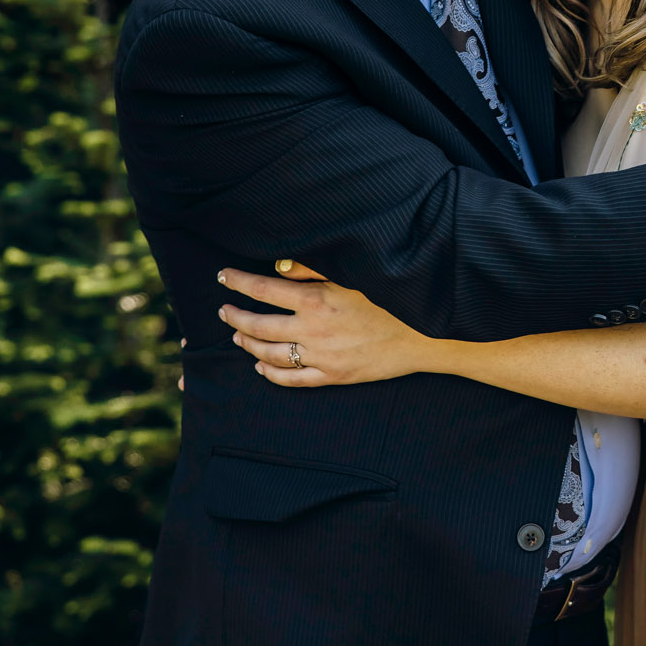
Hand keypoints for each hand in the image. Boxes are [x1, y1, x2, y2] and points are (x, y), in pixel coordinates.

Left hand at [216, 261, 436, 386]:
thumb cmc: (390, 298)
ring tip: (237, 337)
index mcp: (316, 300)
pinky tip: (260, 368)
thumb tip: (277, 266)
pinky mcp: (333, 376)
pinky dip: (271, 374)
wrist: (423, 334)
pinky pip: (292, 380)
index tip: (223, 276)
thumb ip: (312, 269)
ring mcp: (321, 357)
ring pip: (270, 355)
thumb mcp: (352, 275)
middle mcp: (312, 330)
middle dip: (235, 317)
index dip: (239, 282)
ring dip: (248, 345)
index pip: (264, 289)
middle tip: (224, 311)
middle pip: (259, 326)